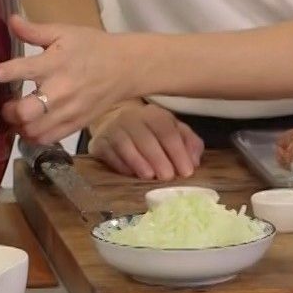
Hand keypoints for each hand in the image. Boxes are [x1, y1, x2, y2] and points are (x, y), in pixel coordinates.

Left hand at [0, 15, 141, 145]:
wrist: (125, 68)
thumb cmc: (92, 47)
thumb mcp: (64, 32)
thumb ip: (34, 30)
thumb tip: (11, 21)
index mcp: (55, 63)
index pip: (21, 70)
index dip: (2, 73)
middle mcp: (60, 90)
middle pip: (25, 112)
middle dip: (8, 109)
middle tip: (7, 103)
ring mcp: (68, 111)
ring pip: (33, 131)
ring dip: (19, 125)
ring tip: (17, 116)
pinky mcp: (75, 125)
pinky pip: (47, 139)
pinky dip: (33, 136)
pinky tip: (31, 126)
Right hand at [88, 101, 203, 180]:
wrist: (113, 123)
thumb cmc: (150, 133)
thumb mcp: (173, 132)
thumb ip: (189, 144)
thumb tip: (194, 161)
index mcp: (154, 114)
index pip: (167, 130)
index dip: (178, 151)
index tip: (186, 171)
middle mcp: (132, 118)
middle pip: (145, 137)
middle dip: (158, 158)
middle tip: (168, 177)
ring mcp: (112, 129)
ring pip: (125, 144)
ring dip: (138, 161)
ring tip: (149, 176)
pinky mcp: (98, 143)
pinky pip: (108, 153)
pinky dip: (120, 164)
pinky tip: (130, 174)